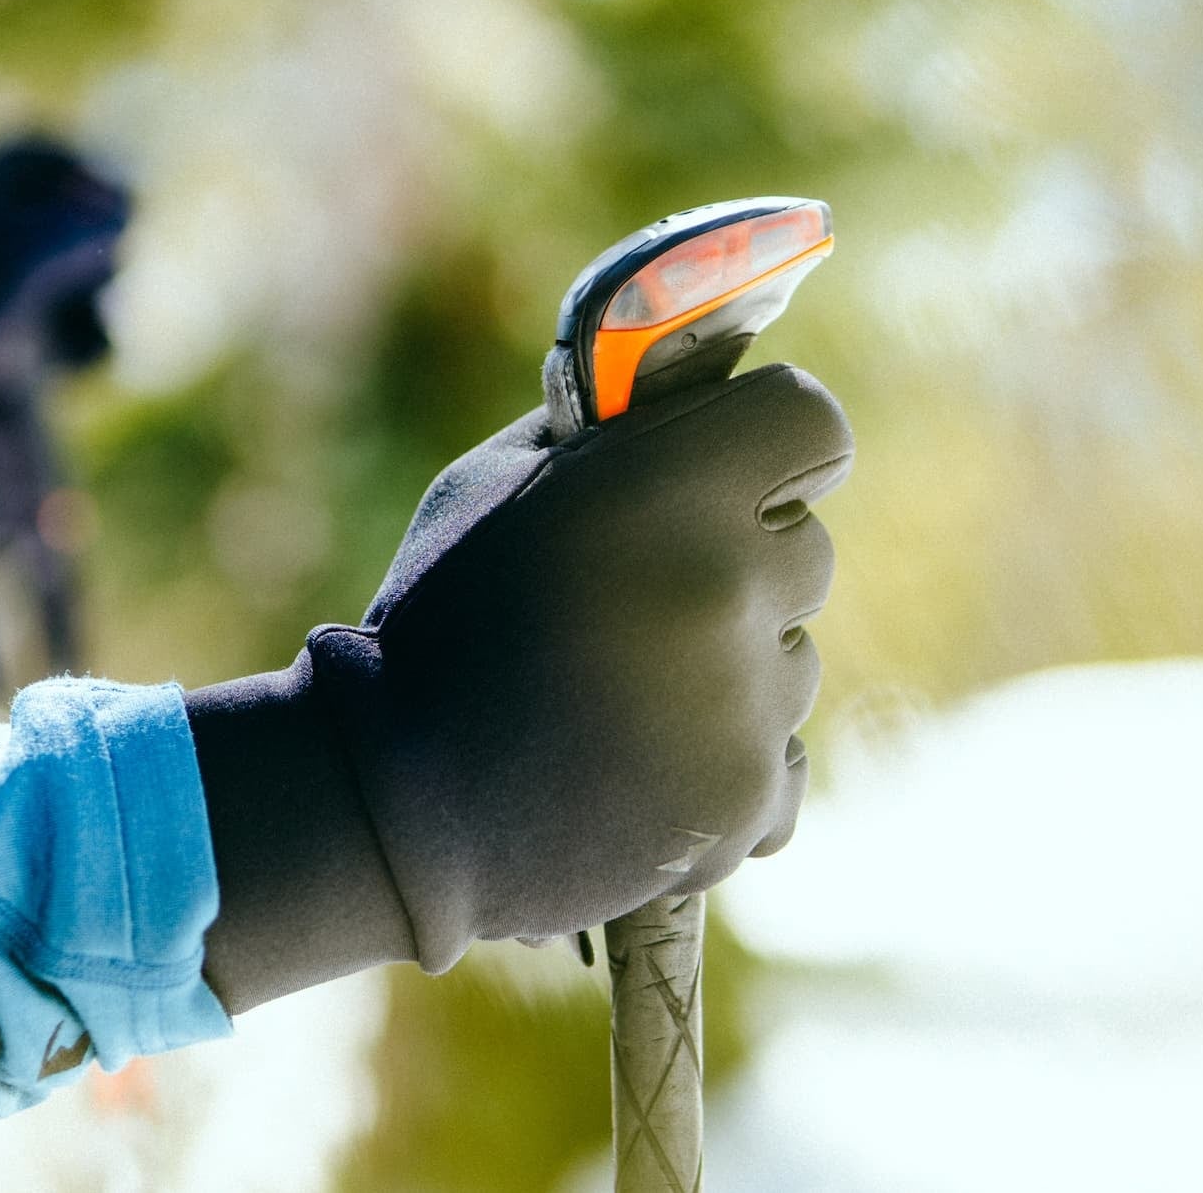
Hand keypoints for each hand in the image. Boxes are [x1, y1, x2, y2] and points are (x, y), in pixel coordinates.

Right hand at [189, 364, 852, 1010]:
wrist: (394, 806)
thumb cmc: (435, 626)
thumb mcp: (491, 486)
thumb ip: (602, 434)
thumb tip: (689, 396)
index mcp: (665, 488)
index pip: (808, 421)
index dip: (773, 441)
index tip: (743, 467)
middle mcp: (725, 589)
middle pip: (805, 548)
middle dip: (741, 561)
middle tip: (641, 600)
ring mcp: (745, 706)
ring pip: (792, 661)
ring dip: (729, 671)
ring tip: (613, 703)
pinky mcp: (749, 801)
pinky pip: (780, 759)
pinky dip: (722, 765)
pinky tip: (632, 768)